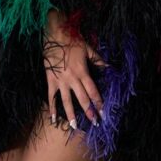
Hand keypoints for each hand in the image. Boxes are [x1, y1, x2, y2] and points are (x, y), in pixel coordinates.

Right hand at [43, 8, 107, 129]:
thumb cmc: (72, 40)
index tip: (104, 113)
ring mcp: (60, 81)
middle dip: (89, 112)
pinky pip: (51, 96)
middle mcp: (72, 79)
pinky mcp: (50, 80)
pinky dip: (52, 108)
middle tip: (95, 124)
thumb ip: (98, 60)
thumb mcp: (88, 48)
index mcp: (83, 71)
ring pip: (67, 101)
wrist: (54, 34)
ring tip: (75, 126)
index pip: (93, 91)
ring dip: (71, 114)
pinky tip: (53, 119)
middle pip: (82, 98)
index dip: (99, 102)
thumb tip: (110, 67)